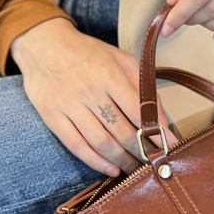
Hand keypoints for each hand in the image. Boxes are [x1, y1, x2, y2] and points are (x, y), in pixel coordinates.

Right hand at [10, 18, 175, 176]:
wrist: (43, 44)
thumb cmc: (88, 54)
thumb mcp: (121, 59)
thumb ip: (144, 87)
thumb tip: (162, 120)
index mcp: (109, 74)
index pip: (138, 111)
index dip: (156, 132)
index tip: (170, 146)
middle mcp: (89, 90)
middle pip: (121, 131)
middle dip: (141, 151)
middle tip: (153, 162)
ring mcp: (68, 104)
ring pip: (101, 142)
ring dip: (122, 160)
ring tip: (135, 168)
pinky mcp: (51, 115)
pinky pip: (77, 146)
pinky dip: (96, 162)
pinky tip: (111, 169)